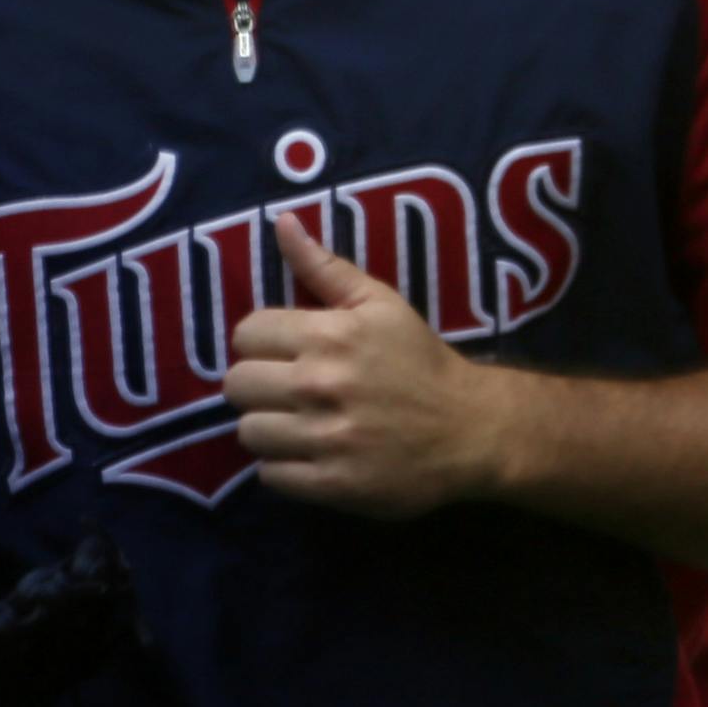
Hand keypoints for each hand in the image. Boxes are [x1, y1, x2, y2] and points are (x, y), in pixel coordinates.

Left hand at [223, 212, 503, 517]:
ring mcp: (325, 438)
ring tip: (301, 423)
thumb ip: (325, 267)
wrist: (470, 427)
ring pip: (248, 431)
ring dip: (271, 428)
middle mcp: (320, 384)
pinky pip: (270, 475)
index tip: (289, 351)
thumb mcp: (381, 303)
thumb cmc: (420, 359)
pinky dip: (286, 466)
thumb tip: (281, 223)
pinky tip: (314, 452)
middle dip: (260, 384)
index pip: (246, 333)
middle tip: (291, 389)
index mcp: (330, 335)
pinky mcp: (331, 483)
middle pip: (237, 384)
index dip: (264, 341)